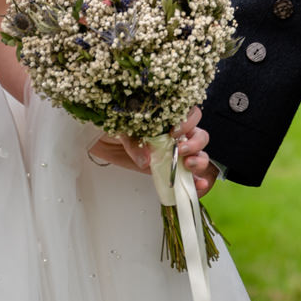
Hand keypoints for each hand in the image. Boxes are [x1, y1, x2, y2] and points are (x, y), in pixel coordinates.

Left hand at [84, 106, 217, 196]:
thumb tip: (146, 160)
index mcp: (168, 115)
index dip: (187, 123)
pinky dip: (196, 182)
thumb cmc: (114, 123)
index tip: (174, 133)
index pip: (190, 115)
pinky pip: (187, 176)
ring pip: (198, 155)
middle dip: (195, 145)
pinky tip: (197, 186)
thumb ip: (134, 141)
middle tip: (181, 152)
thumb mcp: (122, 126)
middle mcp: (175, 133)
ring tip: (188, 168)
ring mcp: (173, 152)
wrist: (101, 138)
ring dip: (199, 162)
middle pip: (199, 136)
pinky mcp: (168, 169)